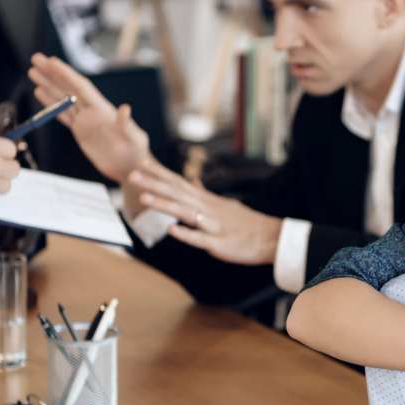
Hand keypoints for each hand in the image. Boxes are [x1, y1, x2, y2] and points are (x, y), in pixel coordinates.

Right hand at [28, 53, 149, 181]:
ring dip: (48, 85)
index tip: (51, 62)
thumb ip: (126, 125)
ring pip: (62, 98)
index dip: (66, 74)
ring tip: (33, 72)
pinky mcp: (80, 130)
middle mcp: (92, 111)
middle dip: (52, 73)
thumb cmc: (135, 152)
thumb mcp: (133, 138)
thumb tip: (125, 108)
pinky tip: (40, 93)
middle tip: (36, 59)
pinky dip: (50, 104)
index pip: (81, 87)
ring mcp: (85, 120)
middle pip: (68, 88)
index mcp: (102, 109)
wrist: (130, 167)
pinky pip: (62, 114)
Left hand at [127, 158, 282, 265]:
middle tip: (133, 173)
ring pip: (185, 212)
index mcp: (208, 201)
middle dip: (154, 183)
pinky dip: (186, 233)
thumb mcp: (226, 205)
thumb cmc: (247, 223)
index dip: (160, 172)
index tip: (143, 162)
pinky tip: (172, 230)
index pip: (180, 182)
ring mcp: (213, 225)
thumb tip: (193, 182)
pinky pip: (200, 238)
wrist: (271, 238)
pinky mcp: (218, 243)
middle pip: (177, 193)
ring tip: (144, 197)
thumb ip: (206, 194)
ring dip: (164, 204)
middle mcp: (208, 209)